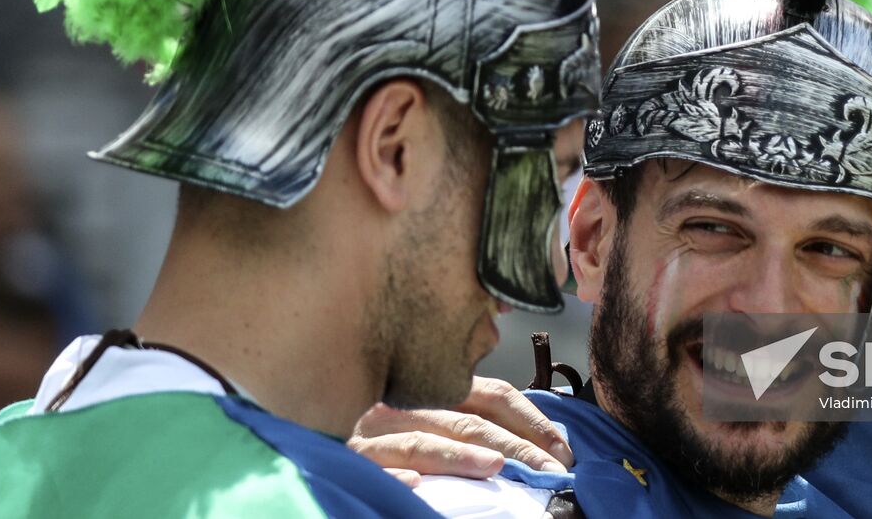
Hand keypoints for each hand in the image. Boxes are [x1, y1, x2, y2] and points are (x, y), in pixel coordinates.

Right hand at [350, 376, 574, 487]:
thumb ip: (469, 415)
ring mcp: (373, 429)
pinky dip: (394, 473)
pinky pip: (372, 465)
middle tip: (551, 471)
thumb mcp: (430, 410)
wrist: (308, 418)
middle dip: (516, 447)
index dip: (533, 420)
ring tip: (496, 468)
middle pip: (470, 420)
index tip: (564, 448)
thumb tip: (533, 441)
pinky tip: (415, 484)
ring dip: (461, 455)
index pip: (494, 395)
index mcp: (433, 388)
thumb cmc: (382, 422)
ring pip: (422, 439)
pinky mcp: (345, 456)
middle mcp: (407, 402)